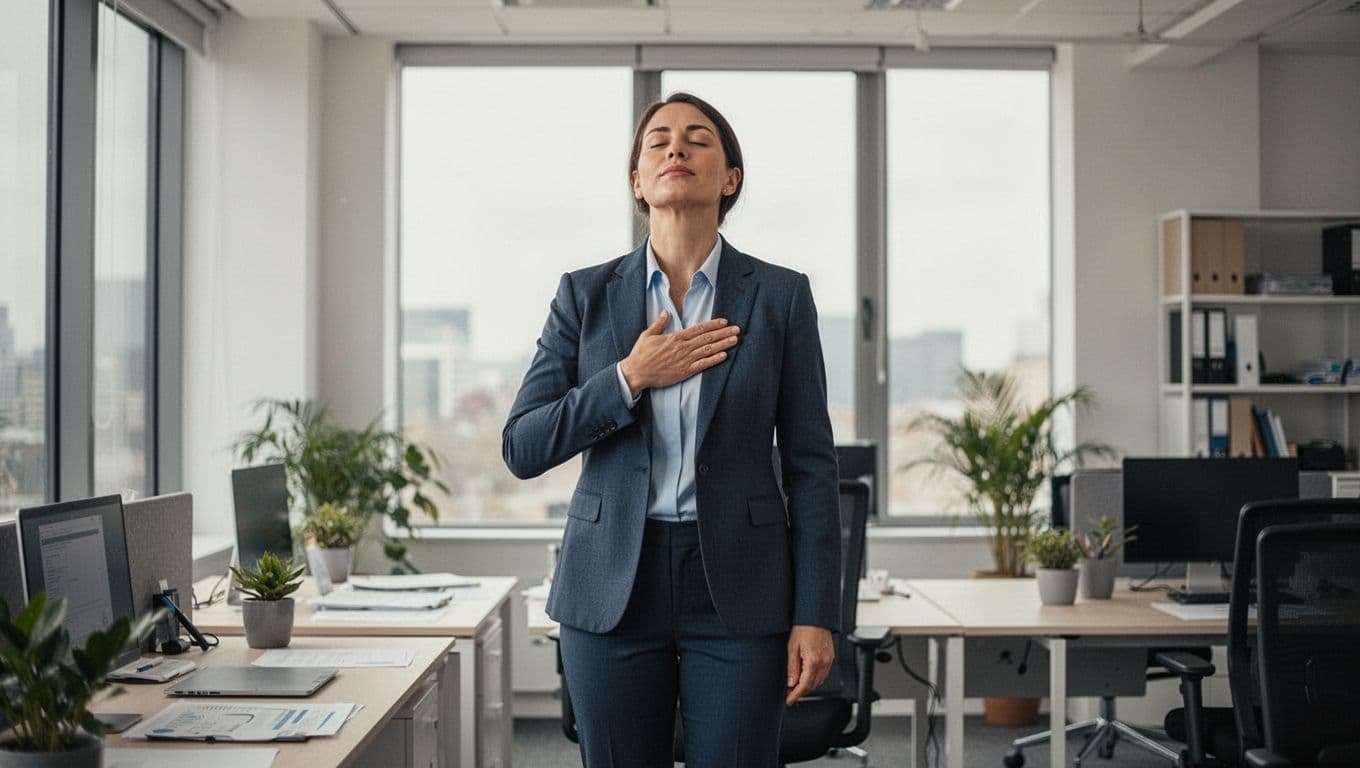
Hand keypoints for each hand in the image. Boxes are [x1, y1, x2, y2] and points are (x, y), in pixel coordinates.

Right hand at [618, 313, 739, 396]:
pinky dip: (714, 360)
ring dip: (723, 344)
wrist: (636, 372)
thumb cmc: (641, 354)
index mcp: (675, 337)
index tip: (724, 321)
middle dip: (723, 332)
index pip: (698, 329)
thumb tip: (665, 312)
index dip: (713, 325)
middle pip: (707, 338)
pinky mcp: (684, 371)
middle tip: (737, 329)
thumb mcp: (647, 335)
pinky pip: (703, 364)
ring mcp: (685, 359)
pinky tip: (724, 355)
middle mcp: (683, 347)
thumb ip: (659, 324)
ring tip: (735, 340)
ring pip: (708, 350)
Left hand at [785, 625, 834, 705]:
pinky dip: (815, 679)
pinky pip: (823, 674)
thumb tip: (790, 683)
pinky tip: (807, 678)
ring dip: (808, 687)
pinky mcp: (830, 657)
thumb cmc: (803, 628)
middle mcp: (823, 662)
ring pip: (819, 682)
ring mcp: (828, 660)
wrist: (816, 616)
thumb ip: (792, 667)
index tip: (789, 701)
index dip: (795, 695)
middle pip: (812, 686)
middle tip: (789, 694)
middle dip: (800, 692)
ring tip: (795, 687)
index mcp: (813, 661)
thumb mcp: (792, 647)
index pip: (804, 685)